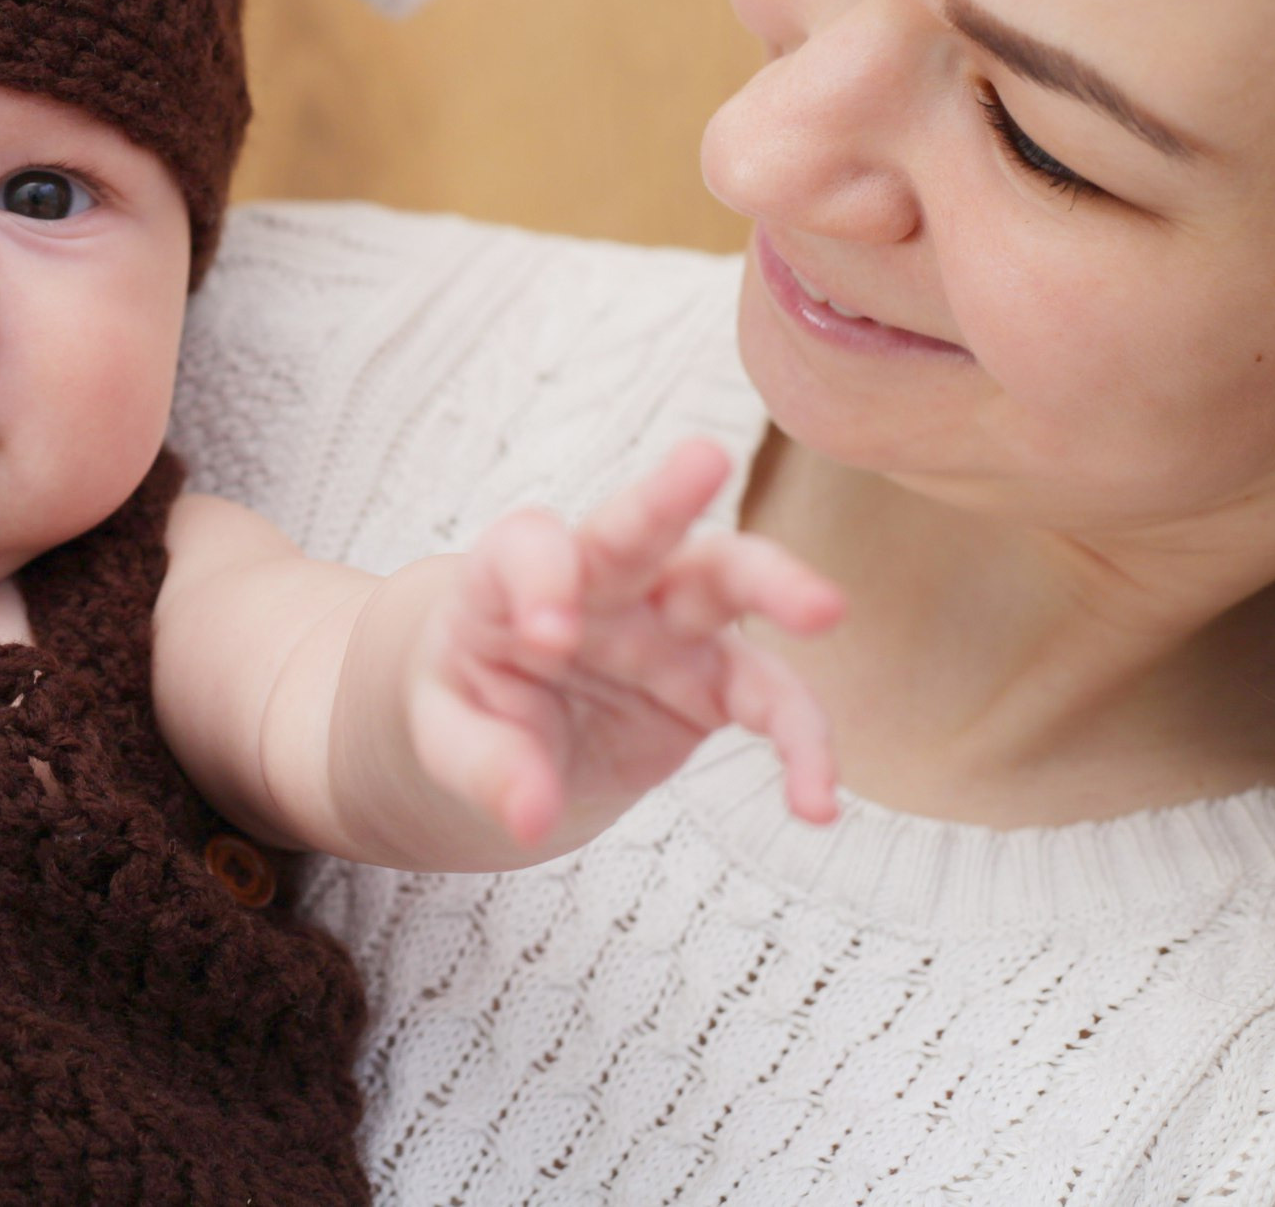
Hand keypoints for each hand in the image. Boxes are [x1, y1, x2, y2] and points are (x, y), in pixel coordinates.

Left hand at [410, 437, 843, 851]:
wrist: (510, 730)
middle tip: (707, 458)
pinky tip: (816, 802)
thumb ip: (486, 768)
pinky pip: (769, 699)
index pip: (531, 547)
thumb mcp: (447, 738)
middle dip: (672, 492)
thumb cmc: (470, 706)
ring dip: (777, 587)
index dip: (542, 578)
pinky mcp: (715, 679)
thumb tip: (531, 816)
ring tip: (827, 608)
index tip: (548, 636)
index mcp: (513, 576)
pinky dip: (800, 742)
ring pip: (728, 581)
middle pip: (642, 527)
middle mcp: (600, 582)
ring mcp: (667, 622)